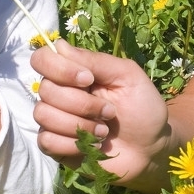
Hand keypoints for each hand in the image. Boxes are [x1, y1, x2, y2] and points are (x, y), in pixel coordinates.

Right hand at [31, 40, 171, 183]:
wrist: (151, 148)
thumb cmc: (142, 108)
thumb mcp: (127, 76)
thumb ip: (95, 61)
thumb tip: (60, 46)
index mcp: (75, 72)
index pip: (43, 59)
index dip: (59, 68)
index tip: (88, 79)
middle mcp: (60, 93)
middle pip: (45, 89)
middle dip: (81, 103)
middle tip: (110, 111)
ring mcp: (55, 120)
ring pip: (43, 114)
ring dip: (78, 124)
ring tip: (104, 132)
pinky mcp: (55, 146)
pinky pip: (46, 141)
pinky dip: (71, 144)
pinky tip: (91, 146)